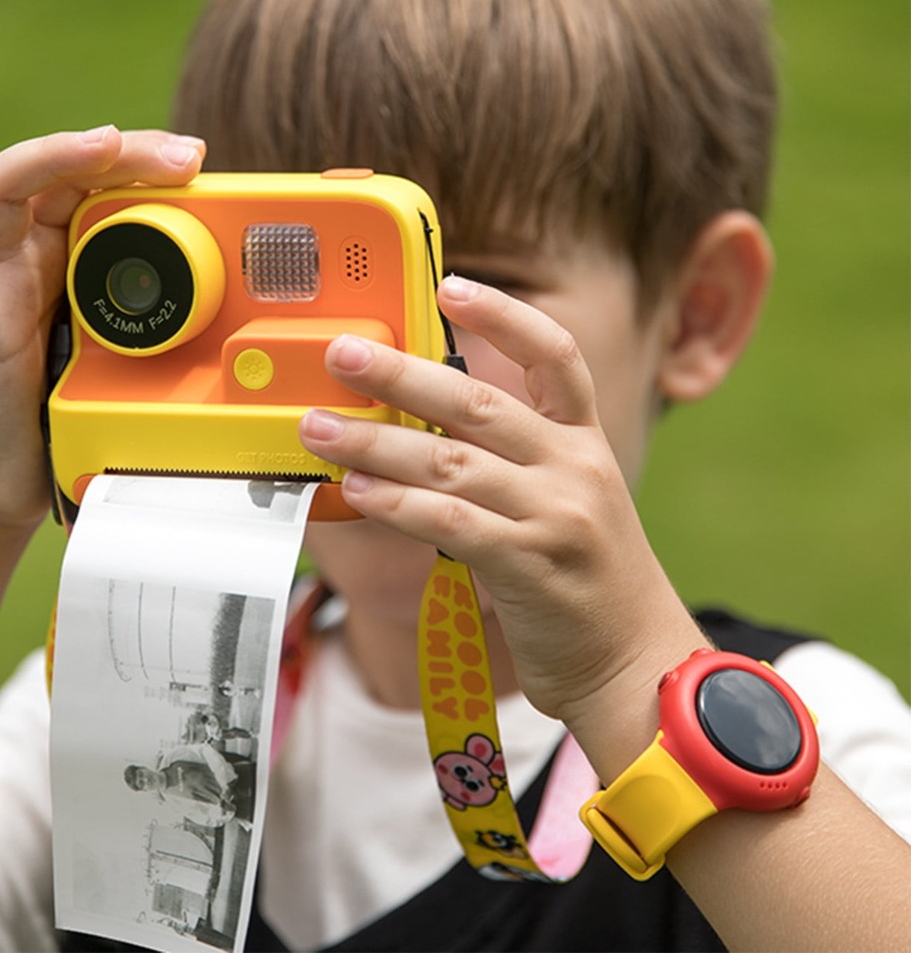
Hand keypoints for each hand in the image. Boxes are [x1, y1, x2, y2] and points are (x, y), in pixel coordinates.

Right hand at [0, 125, 204, 529]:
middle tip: (180, 156)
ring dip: (52, 158)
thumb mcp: (135, 340)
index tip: (194, 156)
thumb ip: (162, 305)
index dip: (140, 157)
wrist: (19, 472)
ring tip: (101, 143)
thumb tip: (236, 283)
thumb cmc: (70, 403)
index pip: (95, 178)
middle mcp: (30, 254)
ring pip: (2, 194)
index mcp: (68, 250)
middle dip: (118, 152)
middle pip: (56, 172)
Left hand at [298, 277, 705, 766]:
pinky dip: (397, 503)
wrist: (637, 670)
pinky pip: (450, 523)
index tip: (449, 284)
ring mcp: (557, 515)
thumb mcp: (567, 505)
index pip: (555, 357)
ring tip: (318, 429)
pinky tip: (354, 493)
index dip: (504, 315)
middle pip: (480, 401)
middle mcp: (575, 468)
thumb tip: (417, 431)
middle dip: (402, 374)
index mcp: (585, 444)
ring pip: (451, 461)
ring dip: (375, 443)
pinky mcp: (532, 565)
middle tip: (342, 353)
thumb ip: (511, 464)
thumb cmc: (586, 586)